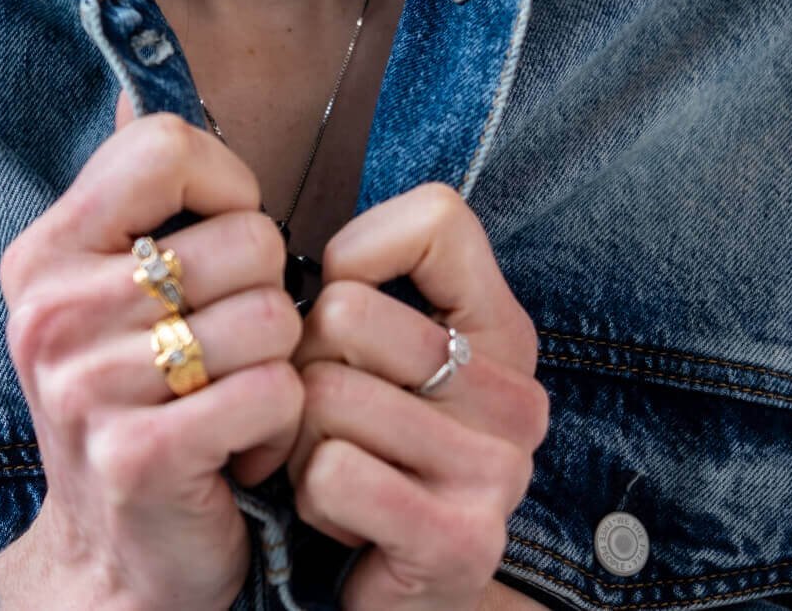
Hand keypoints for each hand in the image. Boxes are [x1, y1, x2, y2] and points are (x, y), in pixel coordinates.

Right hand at [0, 90, 304, 610]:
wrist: (114, 557)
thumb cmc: (138, 405)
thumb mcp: (107, 294)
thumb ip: (132, 196)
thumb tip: (131, 86)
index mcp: (44, 253)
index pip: (165, 145)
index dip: (227, 187)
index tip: (221, 244)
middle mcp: (50, 310)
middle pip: (244, 236)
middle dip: (268, 294)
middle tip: (228, 348)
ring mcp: (85, 386)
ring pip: (272, 317)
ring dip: (279, 367)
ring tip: (233, 399)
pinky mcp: (138, 455)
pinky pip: (273, 393)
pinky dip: (280, 427)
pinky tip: (240, 449)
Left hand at [286, 182, 550, 610]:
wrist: (406, 591)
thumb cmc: (371, 453)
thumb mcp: (382, 360)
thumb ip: (361, 288)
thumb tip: (275, 247)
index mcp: (503, 333)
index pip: (439, 218)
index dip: (358, 253)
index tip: (343, 309)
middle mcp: (516, 396)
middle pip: (346, 313)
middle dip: (304, 365)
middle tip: (324, 415)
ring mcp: (497, 472)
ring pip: (324, 396)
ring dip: (297, 440)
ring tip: (331, 466)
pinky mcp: (460, 541)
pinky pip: (333, 473)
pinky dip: (309, 494)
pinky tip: (340, 514)